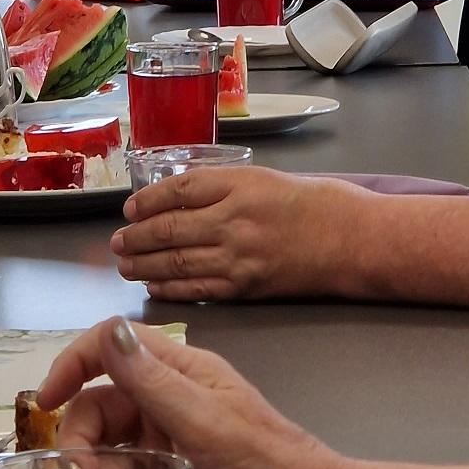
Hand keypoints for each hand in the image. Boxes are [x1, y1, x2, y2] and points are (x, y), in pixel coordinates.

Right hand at [37, 317, 344, 468]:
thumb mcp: (204, 419)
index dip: (74, 364)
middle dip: (82, 438)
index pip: (113, 347)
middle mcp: (169, 409)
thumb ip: (150, 379)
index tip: (45, 400)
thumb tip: (107, 328)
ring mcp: (168, 454)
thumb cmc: (267, 467)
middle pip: (98, 407)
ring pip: (105, 453)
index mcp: (182, 375)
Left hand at [109, 168, 348, 300]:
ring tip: (125, 265)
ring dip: (144, 265)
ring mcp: (239, 258)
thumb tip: (177, 199)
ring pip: (177, 262)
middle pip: (170, 229)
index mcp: (239, 186)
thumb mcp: (264, 178)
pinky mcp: (246, 288)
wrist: (351, 240)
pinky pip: (197, 289)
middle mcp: (234, 221)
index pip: (179, 191)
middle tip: (116, 242)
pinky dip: (170, 288)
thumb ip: (222, 187)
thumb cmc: (314, 203)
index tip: (130, 207)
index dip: (147, 200)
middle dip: (136, 237)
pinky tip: (154, 286)